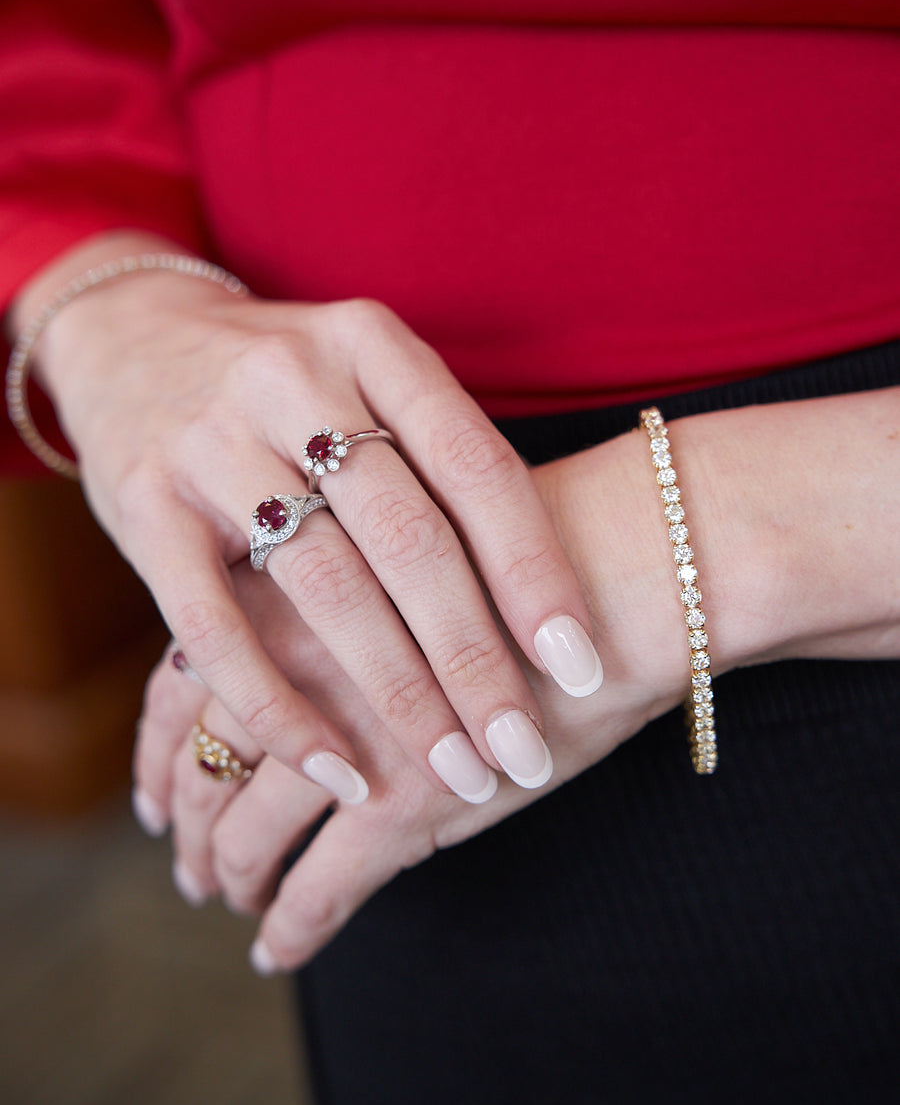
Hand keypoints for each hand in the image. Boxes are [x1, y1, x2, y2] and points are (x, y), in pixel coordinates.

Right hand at [19, 232, 602, 805]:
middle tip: (522, 751)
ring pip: (326, 588)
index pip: (474, 466)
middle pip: (408, 538)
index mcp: (370, 343)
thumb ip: (434, 454)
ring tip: (454, 772)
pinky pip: (217, 628)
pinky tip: (337, 770)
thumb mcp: (364, 375)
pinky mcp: (143, 505)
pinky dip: (281, 708)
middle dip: (474, 659)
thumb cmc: (283, 379)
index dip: (534, 572)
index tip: (579, 666)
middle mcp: (293, 380)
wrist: (128, 332)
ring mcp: (210, 441)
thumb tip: (538, 596)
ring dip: (399, 696)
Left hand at [138, 384, 899, 967]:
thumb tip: (295, 644)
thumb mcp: (406, 550)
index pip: (180, 686)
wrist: (624, 567)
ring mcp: (344, 735)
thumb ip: (338, 596)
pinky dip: (292, 925)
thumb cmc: (529, 549)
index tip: (155, 790)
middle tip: (186, 860)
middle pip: (203, 762)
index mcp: (289, 591)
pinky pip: (321, 885)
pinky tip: (280, 946)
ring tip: (228, 899)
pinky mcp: (403, 804)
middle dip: (187, 820)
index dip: (157, 748)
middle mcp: (294, 662)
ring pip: (248, 831)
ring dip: (228, 874)